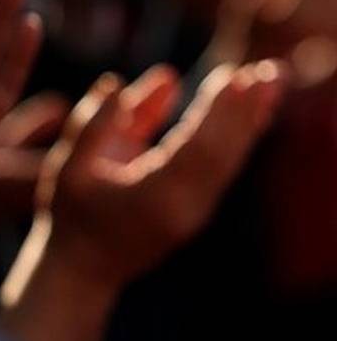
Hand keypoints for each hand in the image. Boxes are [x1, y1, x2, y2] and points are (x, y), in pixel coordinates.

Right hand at [0, 60, 283, 340]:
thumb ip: (93, 124)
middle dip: (245, 109)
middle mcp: (185, 208)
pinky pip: (225, 166)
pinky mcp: (199, 208)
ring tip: (272, 79)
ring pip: (232, 160)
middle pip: (224, 153)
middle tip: (268, 71)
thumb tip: (120, 83)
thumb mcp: (68, 166)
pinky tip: (255, 107)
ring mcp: (196, 212)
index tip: (233, 77)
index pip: (195, 148)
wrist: (83, 270)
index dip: (216, 112)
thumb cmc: (70, 216)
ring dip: (253, 119)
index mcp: (153, 197)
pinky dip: (240, 135)